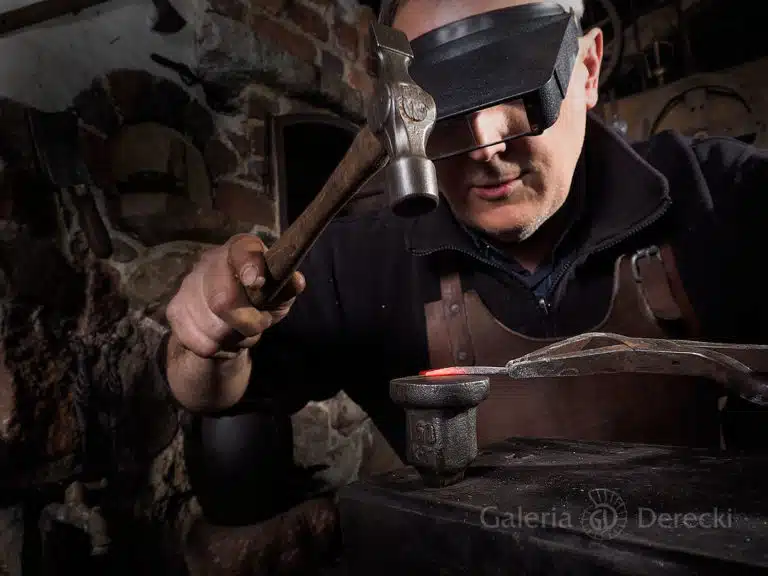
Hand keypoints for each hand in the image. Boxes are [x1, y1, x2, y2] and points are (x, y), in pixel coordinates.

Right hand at [166, 234, 304, 358]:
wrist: (227, 322)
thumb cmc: (261, 301)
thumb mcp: (280, 295)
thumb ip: (287, 288)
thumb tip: (296, 282)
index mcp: (241, 249)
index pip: (242, 251)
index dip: (250, 266)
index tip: (256, 282)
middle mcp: (210, 260)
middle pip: (222, 299)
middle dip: (246, 322)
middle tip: (258, 325)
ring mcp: (188, 284)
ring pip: (211, 327)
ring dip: (233, 338)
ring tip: (239, 331)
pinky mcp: (175, 309)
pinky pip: (198, 341)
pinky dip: (216, 348)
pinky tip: (221, 337)